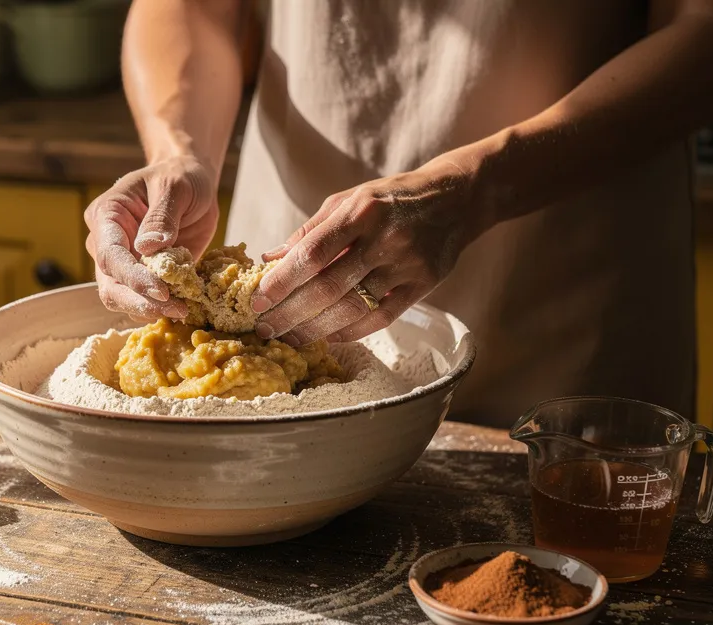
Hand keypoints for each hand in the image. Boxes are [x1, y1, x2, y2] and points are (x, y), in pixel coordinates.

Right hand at [84, 156, 219, 319]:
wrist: (191, 183)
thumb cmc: (180, 177)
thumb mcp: (175, 186)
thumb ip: (161, 216)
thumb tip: (148, 248)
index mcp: (106, 216)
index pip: (110, 255)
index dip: (132, 278)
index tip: (162, 291)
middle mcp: (106, 244)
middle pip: (110, 286)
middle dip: (139, 302)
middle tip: (175, 308)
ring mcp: (122, 264)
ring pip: (123, 299)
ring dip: (150, 309)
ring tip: (183, 308)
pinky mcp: (141, 276)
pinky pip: (144, 300)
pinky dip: (161, 307)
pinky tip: (184, 304)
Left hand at [251, 159, 486, 344]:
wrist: (455, 198)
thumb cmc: (389, 198)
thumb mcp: (347, 200)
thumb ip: (309, 231)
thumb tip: (269, 261)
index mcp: (361, 211)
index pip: (313, 253)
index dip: (282, 281)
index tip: (257, 300)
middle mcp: (385, 239)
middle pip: (329, 287)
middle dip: (290, 312)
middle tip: (265, 328)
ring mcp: (407, 264)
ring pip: (353, 308)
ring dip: (315, 329)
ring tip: (289, 337)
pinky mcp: (424, 285)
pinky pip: (381, 318)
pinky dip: (350, 332)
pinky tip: (326, 337)